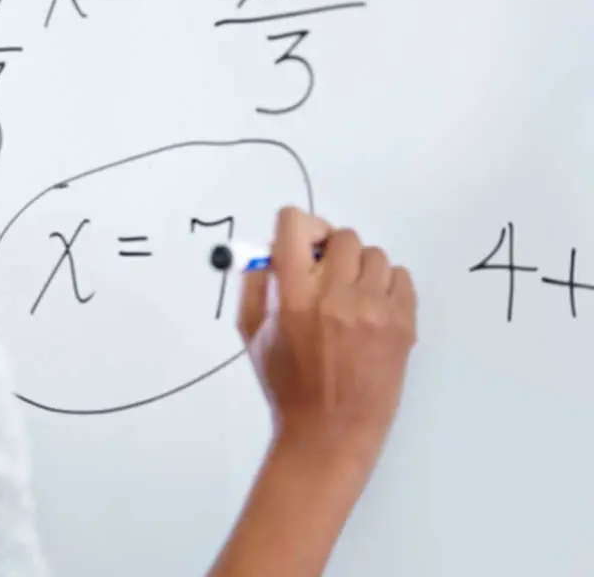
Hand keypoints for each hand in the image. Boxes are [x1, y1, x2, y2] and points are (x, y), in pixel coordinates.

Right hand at [237, 207, 417, 472]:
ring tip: (351, 299)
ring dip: (359, 270)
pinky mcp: (403, 323)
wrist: (331, 432)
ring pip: (373, 255)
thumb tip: (268, 247)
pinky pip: (400, 276)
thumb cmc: (287, 385)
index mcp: (294, 296)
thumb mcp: (252, 332)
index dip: (296, 228)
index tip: (299, 245)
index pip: (296, 225)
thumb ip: (256, 283)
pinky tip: (371, 311)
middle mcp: (336, 296)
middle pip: (341, 235)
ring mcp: (374, 310)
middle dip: (330, 251)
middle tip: (325, 276)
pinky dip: (386, 287)